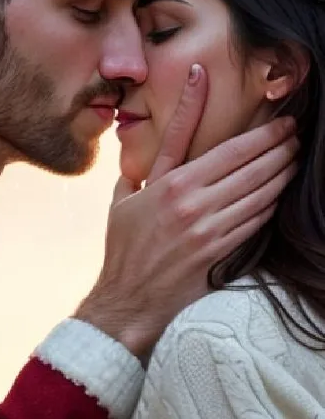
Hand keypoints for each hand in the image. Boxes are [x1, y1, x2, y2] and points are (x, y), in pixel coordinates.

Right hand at [76, 65, 297, 357]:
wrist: (127, 296)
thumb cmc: (123, 245)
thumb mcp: (126, 194)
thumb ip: (148, 161)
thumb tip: (153, 128)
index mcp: (172, 184)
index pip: (230, 151)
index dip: (262, 135)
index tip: (281, 123)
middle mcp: (194, 205)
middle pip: (252, 170)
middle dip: (280, 150)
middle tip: (295, 137)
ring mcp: (209, 231)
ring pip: (259, 195)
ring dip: (282, 175)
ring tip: (293, 161)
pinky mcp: (219, 254)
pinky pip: (254, 224)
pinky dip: (270, 206)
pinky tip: (278, 195)